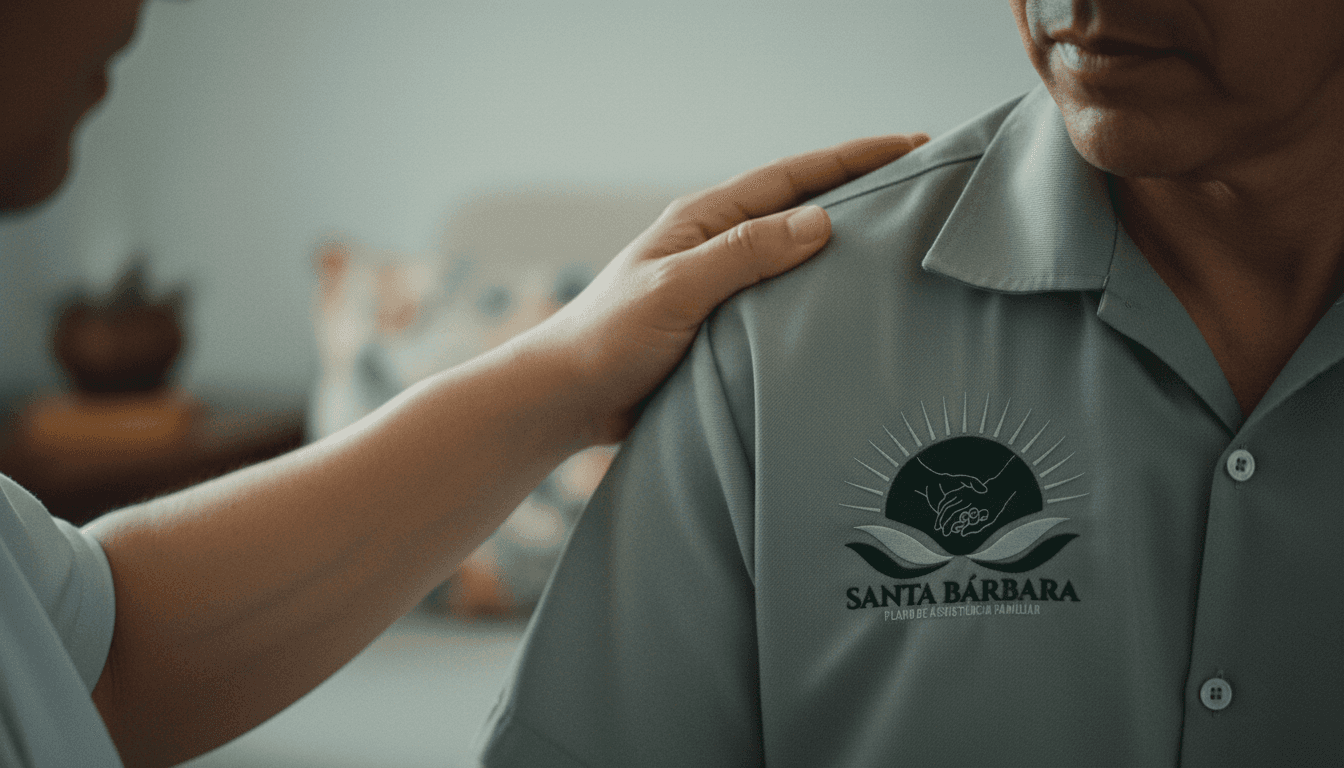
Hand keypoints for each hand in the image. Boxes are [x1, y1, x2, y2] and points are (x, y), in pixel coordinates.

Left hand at [531, 132, 929, 444]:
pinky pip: (785, 305)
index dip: (854, 159)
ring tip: (904, 246)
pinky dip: (820, 300)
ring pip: (797, 258)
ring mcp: (723, 288)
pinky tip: (852, 312)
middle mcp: (718, 246)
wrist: (567, 400)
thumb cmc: (608, 339)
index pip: (794, 177)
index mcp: (706, 221)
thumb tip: (822, 222)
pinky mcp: (724, 330)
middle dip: (861, 193)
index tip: (914, 147)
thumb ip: (744, 255)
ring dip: (844, 249)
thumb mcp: (677, 289)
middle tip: (925, 188)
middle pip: (802, 209)